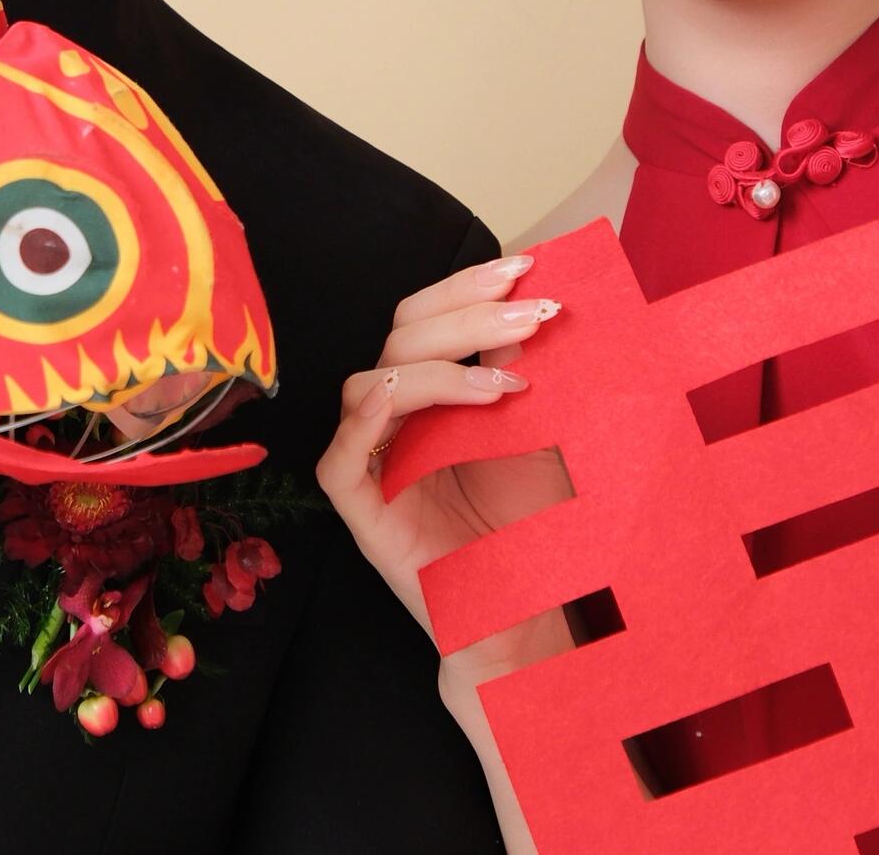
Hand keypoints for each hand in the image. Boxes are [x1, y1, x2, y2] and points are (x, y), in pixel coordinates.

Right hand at [316, 255, 575, 680]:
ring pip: (373, 383)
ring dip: (441, 368)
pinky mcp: (357, 510)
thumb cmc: (528, 525)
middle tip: (533, 312)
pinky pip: (340, 457)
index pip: (426, 316)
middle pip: (402, 337)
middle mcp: (392, 417)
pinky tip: (408, 399)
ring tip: (511, 383)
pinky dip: (369, 419)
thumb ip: (524, 374)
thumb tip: (536, 303)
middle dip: (469, 315)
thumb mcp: (538, 433)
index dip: (467, 287)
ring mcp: (370, 460)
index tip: (526, 266)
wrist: (520, 612)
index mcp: (428, 392)